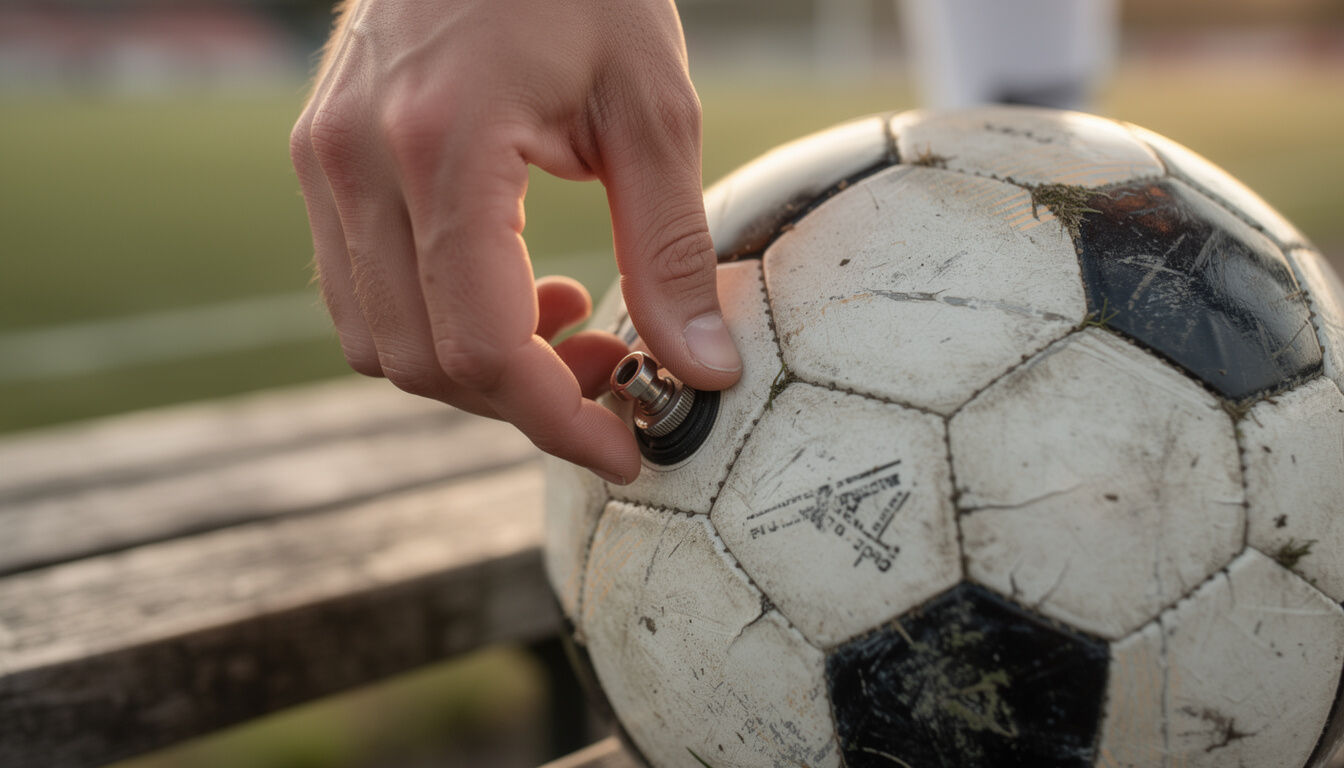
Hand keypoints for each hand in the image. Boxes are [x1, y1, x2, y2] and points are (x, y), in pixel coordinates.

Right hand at [290, 0, 741, 482]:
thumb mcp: (652, 108)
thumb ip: (672, 250)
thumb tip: (702, 372)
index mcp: (443, 146)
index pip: (482, 344)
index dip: (557, 422)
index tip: (623, 451)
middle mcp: (358, 164)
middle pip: (424, 362)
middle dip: (527, 401)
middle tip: (615, 375)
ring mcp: (323, 162)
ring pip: (379, 342)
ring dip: (476, 369)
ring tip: (568, 321)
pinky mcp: (318, 160)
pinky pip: (358, 292)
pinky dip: (434, 323)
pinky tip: (511, 287)